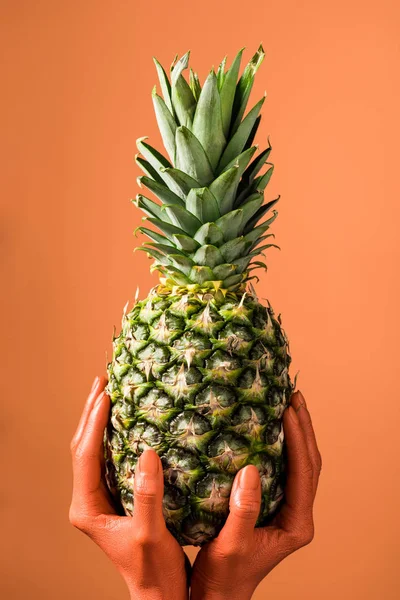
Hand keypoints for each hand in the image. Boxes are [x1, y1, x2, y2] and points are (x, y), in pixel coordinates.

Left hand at [69, 376, 189, 599]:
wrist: (159, 592)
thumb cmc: (154, 569)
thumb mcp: (151, 532)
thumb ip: (147, 495)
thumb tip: (148, 451)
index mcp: (87, 508)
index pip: (84, 455)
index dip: (94, 422)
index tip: (106, 394)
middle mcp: (88, 500)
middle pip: (83, 447)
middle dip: (91, 412)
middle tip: (104, 380)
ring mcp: (100, 497)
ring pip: (94, 450)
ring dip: (100, 420)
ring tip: (111, 391)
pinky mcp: (115, 496)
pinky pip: (109, 457)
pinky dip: (114, 434)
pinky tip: (127, 419)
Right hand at [190, 390, 321, 599]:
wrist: (217, 595)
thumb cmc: (224, 575)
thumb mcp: (230, 544)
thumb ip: (243, 510)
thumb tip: (251, 469)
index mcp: (296, 525)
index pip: (305, 473)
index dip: (299, 439)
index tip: (288, 410)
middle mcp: (298, 515)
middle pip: (309, 463)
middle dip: (303, 428)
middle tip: (293, 396)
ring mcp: (288, 510)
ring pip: (300, 464)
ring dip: (297, 433)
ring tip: (287, 404)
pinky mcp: (274, 506)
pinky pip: (285, 469)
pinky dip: (282, 445)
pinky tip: (270, 429)